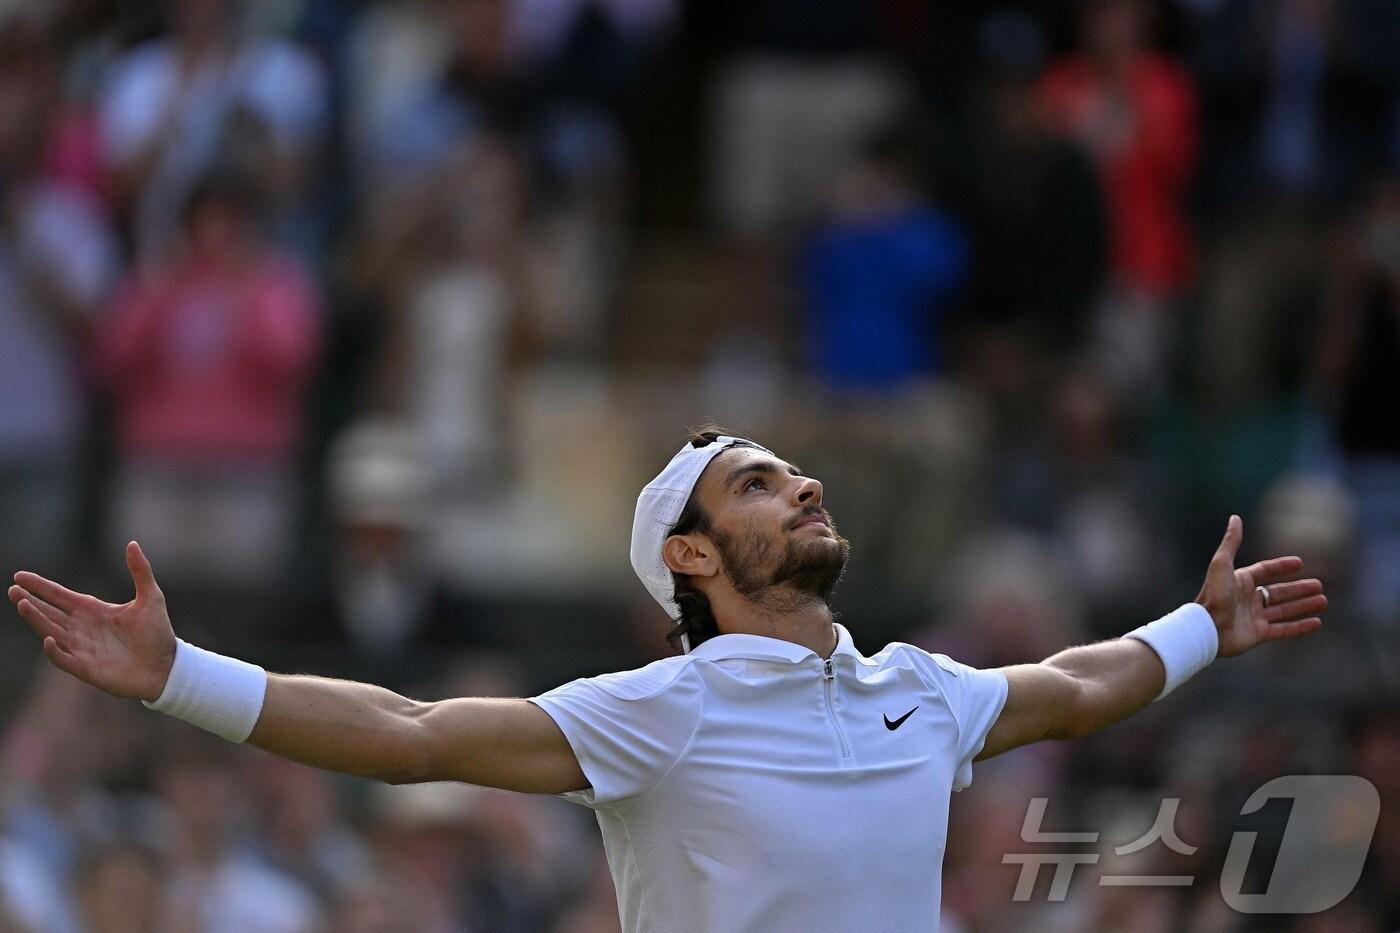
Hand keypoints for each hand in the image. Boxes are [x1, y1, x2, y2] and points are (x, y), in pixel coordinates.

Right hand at [9, 542, 176, 700]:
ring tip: (23, 603)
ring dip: (36, 619)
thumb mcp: (151, 597)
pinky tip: (48, 638)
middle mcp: (82, 628)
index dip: (40, 586)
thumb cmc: (157, 633)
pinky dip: (54, 650)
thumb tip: (132, 543)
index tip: (19, 576)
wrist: (166, 666)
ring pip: (51, 631)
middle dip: (30, 601)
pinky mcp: (86, 668)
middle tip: (12, 590)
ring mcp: (81, 648)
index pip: (59, 596)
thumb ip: (140, 571)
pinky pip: (63, 658)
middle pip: (49, 612)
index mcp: (93, 610)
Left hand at [1195, 515, 1325, 658]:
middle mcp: (1247, 599)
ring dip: (1303, 605)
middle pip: (1278, 592)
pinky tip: (1317, 623)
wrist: (1207, 628)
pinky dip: (1300, 627)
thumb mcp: (1222, 564)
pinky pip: (1284, 630)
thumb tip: (1235, 517)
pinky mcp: (1258, 634)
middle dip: (1299, 589)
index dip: (1281, 566)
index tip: (1300, 563)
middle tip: (1319, 585)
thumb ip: (1231, 542)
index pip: (1264, 571)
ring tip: (1323, 601)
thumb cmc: (1214, 595)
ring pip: (1284, 610)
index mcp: (1239, 581)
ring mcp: (1253, 617)